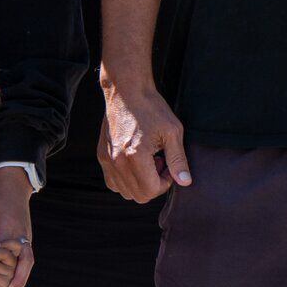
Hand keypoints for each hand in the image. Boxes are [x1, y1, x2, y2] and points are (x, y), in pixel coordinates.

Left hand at [0, 167, 36, 286]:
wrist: (14, 182)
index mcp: (10, 229)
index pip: (7, 255)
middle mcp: (22, 235)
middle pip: (25, 263)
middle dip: (16, 281)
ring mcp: (27, 236)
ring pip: (28, 262)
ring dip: (20, 279)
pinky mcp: (27, 236)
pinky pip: (27, 257)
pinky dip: (21, 271)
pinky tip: (13, 281)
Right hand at [100, 73, 189, 202]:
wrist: (126, 90)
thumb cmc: (151, 107)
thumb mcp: (172, 131)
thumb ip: (178, 159)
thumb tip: (185, 182)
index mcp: (135, 156)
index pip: (150, 191)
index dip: (164, 184)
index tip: (168, 167)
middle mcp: (117, 161)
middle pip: (137, 196)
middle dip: (152, 185)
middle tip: (160, 164)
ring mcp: (106, 159)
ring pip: (124, 192)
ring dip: (138, 183)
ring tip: (147, 162)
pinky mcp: (101, 155)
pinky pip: (112, 182)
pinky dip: (125, 180)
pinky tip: (134, 163)